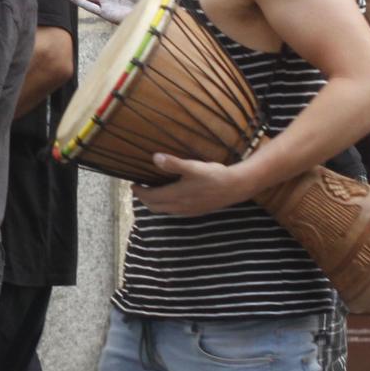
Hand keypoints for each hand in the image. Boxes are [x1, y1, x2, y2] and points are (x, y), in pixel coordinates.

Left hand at [133, 156, 253, 216]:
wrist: (236, 187)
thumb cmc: (214, 175)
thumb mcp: (192, 167)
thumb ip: (173, 163)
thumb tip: (154, 158)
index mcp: (176, 195)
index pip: (151, 197)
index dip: (139, 192)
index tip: (133, 185)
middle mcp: (180, 206)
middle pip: (155, 206)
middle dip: (145, 199)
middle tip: (139, 189)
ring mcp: (188, 211)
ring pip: (165, 211)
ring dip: (155, 203)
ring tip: (152, 193)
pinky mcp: (196, 211)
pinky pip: (175, 212)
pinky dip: (166, 206)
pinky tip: (171, 198)